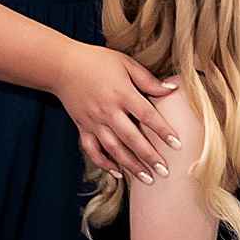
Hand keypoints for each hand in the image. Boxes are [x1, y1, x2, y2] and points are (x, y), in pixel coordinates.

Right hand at [52, 40, 182, 183]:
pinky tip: (116, 172)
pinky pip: (92, 150)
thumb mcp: (126, 64)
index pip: (147, 116)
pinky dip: (104, 162)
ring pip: (114, 149)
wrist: (63, 65)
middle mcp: (108, 112)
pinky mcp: (82, 127)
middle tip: (164, 172)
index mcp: (122, 94)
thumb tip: (172, 89)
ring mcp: (94, 122)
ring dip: (131, 165)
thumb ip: (148, 80)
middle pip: (132, 139)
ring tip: (147, 178)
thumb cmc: (97, 61)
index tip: (177, 144)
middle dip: (149, 157)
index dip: (163, 131)